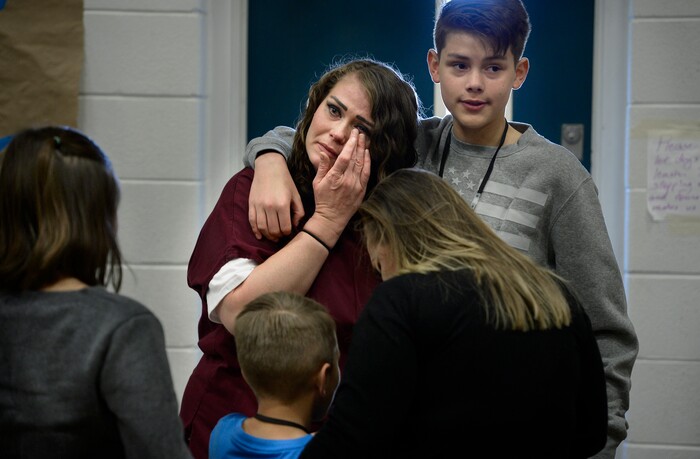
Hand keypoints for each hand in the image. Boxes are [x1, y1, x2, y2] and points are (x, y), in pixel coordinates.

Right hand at [248, 152, 304, 240]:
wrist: (269, 167)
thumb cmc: (285, 181)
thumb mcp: (296, 195)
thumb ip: (299, 212)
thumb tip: (295, 226)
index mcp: (283, 204)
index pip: (285, 228)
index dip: (287, 233)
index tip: (289, 232)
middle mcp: (270, 206)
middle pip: (273, 230)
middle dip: (278, 236)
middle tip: (281, 236)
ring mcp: (259, 206)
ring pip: (262, 228)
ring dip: (268, 236)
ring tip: (273, 236)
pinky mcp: (251, 204)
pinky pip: (252, 222)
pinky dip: (256, 231)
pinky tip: (260, 236)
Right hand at [305, 129, 369, 243]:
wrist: (331, 219)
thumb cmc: (322, 200)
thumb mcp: (317, 183)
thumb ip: (322, 166)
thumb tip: (324, 152)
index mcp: (335, 177)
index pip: (345, 156)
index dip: (351, 143)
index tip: (353, 134)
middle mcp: (347, 180)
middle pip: (355, 157)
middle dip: (358, 143)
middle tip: (360, 132)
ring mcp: (356, 186)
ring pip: (362, 164)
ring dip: (363, 150)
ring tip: (364, 139)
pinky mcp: (361, 190)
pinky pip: (366, 173)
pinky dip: (367, 162)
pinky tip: (367, 154)